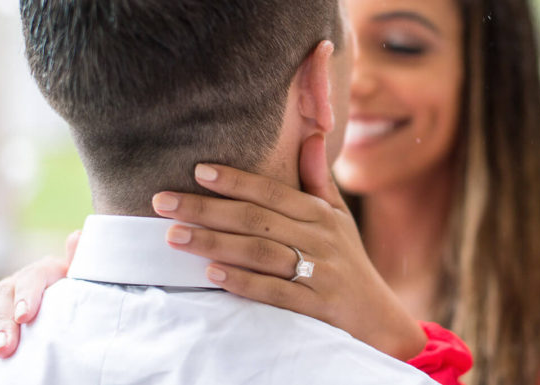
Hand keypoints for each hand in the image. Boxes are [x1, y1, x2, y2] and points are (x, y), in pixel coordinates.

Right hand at [0, 232, 78, 367]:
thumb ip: (79, 262)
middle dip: (1, 323)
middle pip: (3, 296)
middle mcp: (16, 281)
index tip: (25, 317)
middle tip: (4, 348)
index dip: (28, 295)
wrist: (60, 308)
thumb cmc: (74, 298)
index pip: (33, 277)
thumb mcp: (81, 282)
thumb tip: (77, 235)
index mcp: (43, 272)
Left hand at [152, 134, 426, 359]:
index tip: (197, 170)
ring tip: (174, 237)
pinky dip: (244, 282)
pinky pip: (275, 292)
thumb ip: (318, 180)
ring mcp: (318, 273)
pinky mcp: (315, 306)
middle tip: (162, 203)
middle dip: (206, 209)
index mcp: (320, 215)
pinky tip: (212, 274)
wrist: (377, 315)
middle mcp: (319, 239)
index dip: (235, 180)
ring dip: (215, 243)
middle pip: (256, 220)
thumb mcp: (338, 218)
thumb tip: (312, 135)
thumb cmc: (348, 260)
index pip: (272, 192)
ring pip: (261, 253)